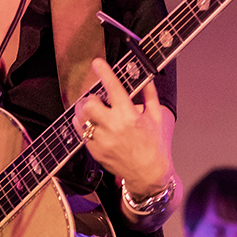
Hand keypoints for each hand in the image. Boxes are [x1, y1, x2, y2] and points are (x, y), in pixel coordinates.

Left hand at [73, 59, 173, 197]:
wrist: (148, 173)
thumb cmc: (154, 145)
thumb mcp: (156, 117)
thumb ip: (149, 95)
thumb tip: (147, 78)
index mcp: (129, 116)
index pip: (113, 88)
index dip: (104, 72)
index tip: (97, 63)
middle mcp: (113, 127)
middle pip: (89, 103)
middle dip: (91, 98)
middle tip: (98, 99)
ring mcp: (102, 140)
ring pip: (81, 118)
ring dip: (84, 111)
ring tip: (93, 111)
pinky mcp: (94, 151)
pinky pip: (80, 132)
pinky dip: (83, 125)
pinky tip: (93, 125)